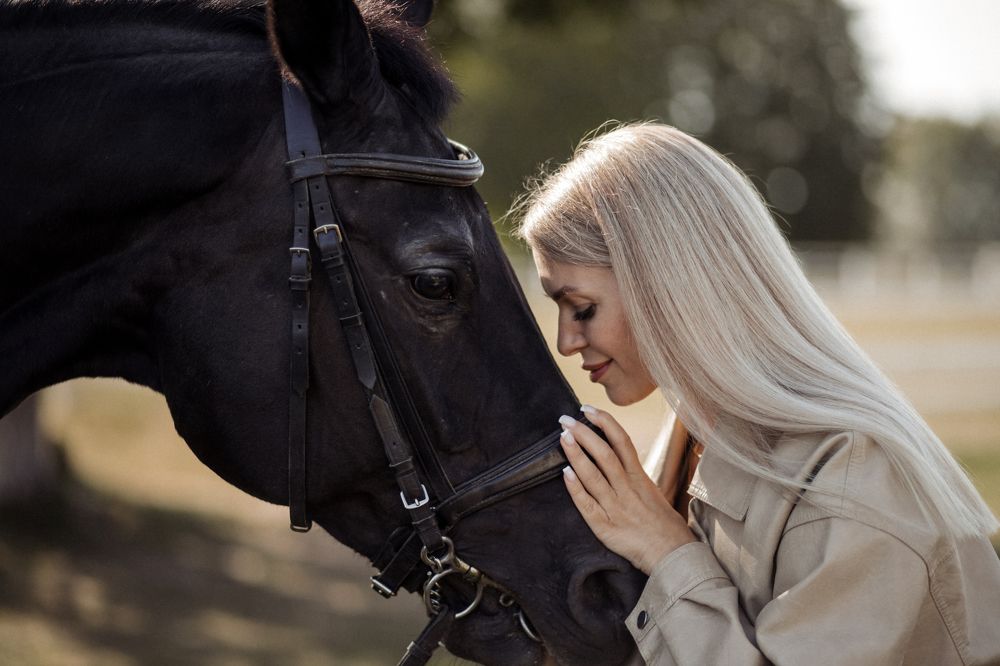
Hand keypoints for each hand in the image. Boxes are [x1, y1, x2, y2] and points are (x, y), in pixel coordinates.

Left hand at [559, 406, 695, 574]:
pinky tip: (565, 473)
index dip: (604, 422)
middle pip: (604, 454)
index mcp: (640, 478)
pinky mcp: (606, 528)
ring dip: (576, 455)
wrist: (675, 556)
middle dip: (584, 434)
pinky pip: (588, 505)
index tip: (588, 409)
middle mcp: (627, 489)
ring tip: (563, 437)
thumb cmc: (666, 527)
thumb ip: (636, 477)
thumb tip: (621, 460)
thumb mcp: (654, 494)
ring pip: (593, 475)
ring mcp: (616, 508)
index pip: (622, 441)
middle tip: (565, 420)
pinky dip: (575, 488)